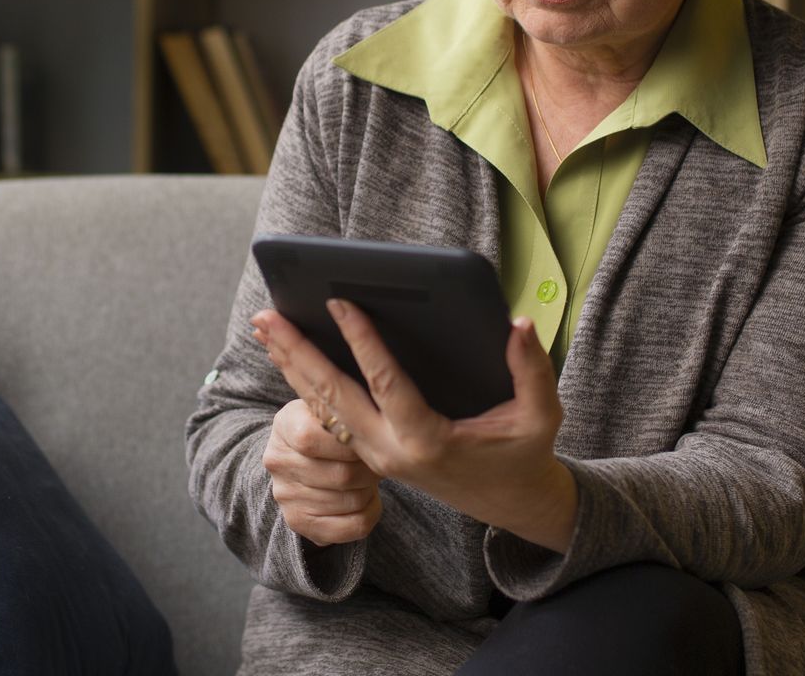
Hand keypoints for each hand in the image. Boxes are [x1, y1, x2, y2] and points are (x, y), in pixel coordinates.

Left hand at [251, 300, 575, 552]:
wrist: (509, 502)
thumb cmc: (524, 454)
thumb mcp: (540, 416)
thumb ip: (532, 370)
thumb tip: (519, 324)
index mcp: (427, 441)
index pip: (385, 384)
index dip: (362, 342)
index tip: (339, 302)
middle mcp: (390, 451)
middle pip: (332, 397)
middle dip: (297, 353)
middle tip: (267, 315)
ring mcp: (374, 455)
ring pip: (321, 407)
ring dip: (290, 365)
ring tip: (263, 326)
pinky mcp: (369, 453)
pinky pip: (328, 415)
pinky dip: (303, 383)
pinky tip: (285, 353)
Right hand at [261, 397, 383, 546]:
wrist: (300, 456)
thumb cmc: (328, 428)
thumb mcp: (330, 408)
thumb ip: (347, 407)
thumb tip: (375, 418)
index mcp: (285, 424)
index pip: (314, 439)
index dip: (353, 443)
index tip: (370, 439)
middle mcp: (278, 461)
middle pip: (342, 475)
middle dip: (371, 470)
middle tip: (380, 462)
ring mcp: (286, 495)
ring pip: (352, 501)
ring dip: (372, 490)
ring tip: (370, 478)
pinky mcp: (299, 522)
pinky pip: (352, 526)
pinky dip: (371, 513)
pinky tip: (368, 500)